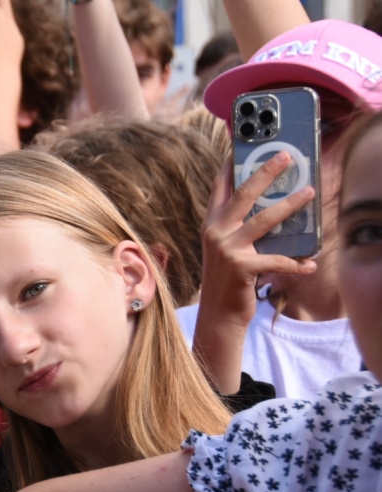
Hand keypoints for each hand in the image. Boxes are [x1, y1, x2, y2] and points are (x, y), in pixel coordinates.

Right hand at [200, 153, 317, 328]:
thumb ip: (238, 228)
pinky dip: (296, 264)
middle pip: (243, 194)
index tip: (240, 147)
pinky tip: (311, 264)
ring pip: (264, 219)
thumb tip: (270, 208)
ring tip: (310, 192)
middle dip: (265, 172)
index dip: (229, 166)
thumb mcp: (226, 248)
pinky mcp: (242, 267)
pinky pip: (276, 261)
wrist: (218, 313)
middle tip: (285, 156)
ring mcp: (228, 249)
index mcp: (211, 224)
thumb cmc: (228, 278)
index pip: (219, 189)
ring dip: (291, 205)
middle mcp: (216, 232)